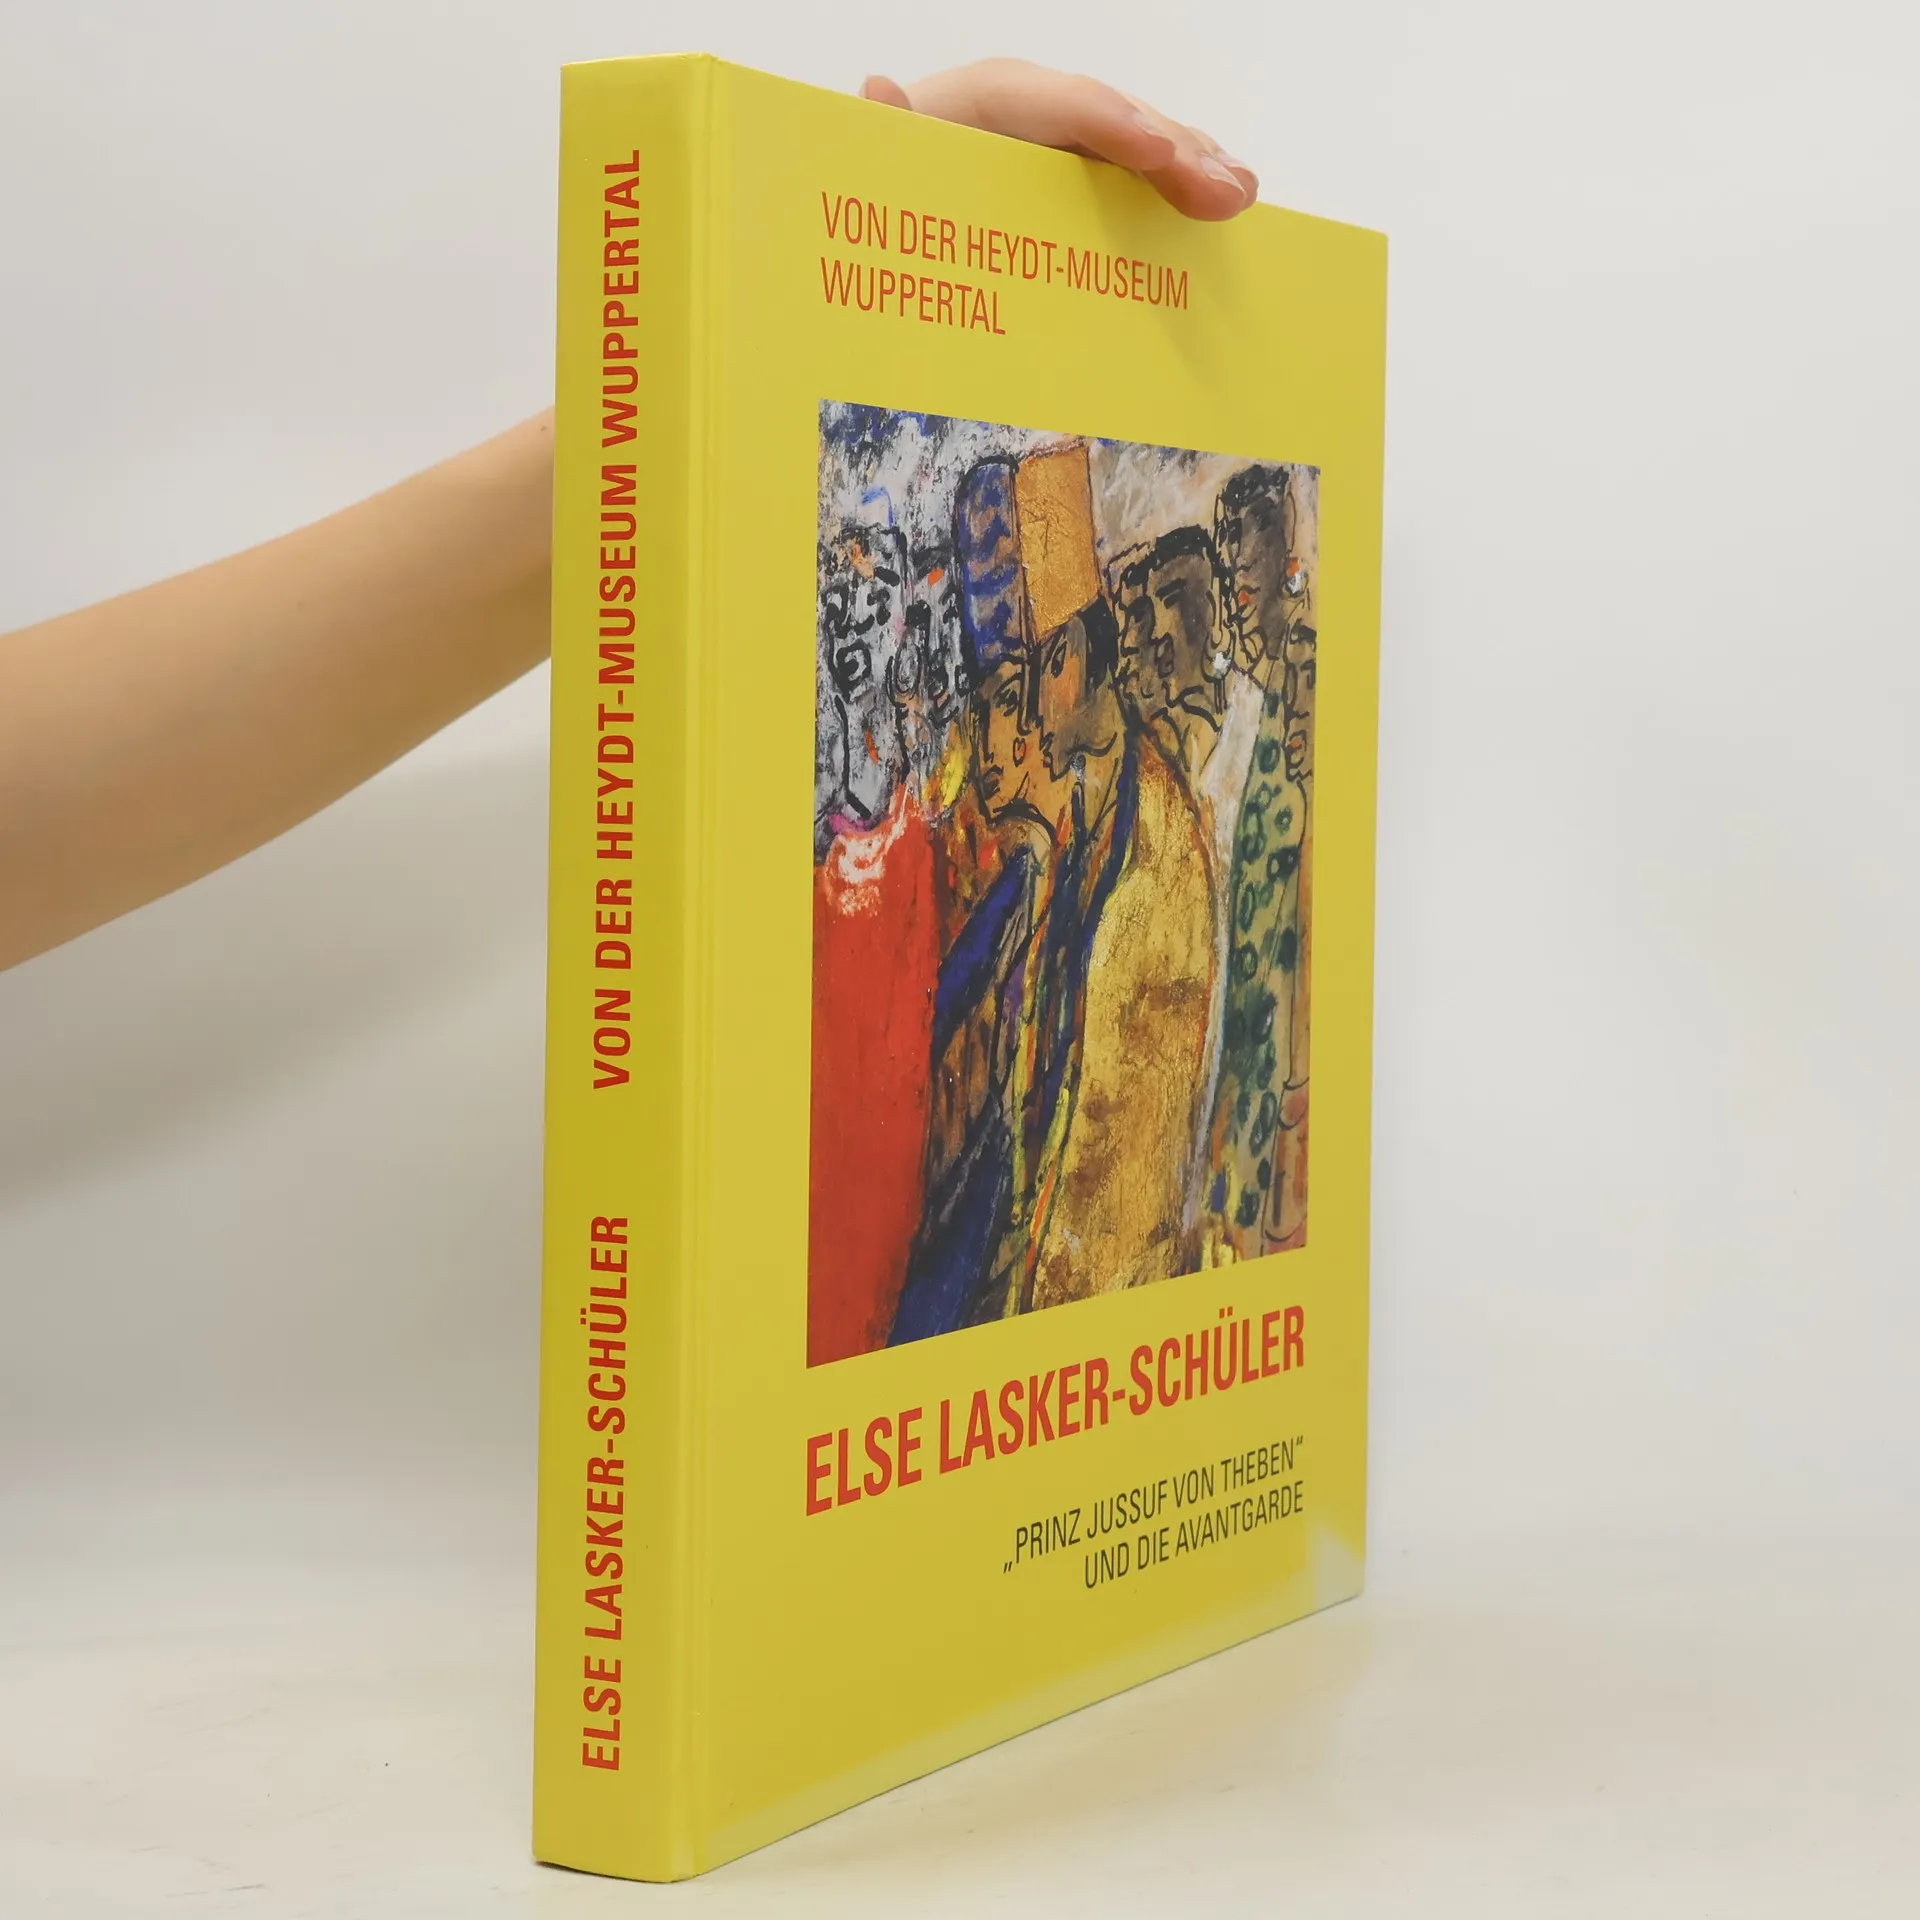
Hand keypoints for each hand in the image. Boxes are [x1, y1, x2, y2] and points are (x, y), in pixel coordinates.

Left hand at [860, 60, 1256, 219]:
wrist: (890, 205)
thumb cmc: (891, 189)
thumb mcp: (884, 167)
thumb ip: (887, 135)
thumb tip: (877, 90)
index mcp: (989, 100)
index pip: (1065, 104)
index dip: (1115, 124)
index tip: (1158, 155)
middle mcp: (1035, 105)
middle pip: (1118, 119)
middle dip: (1175, 153)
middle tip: (1225, 195)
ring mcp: (1064, 135)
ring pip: (1140, 138)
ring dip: (1196, 165)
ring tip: (1239, 196)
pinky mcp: (1080, 166)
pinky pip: (1140, 165)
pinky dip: (1184, 179)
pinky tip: (1225, 194)